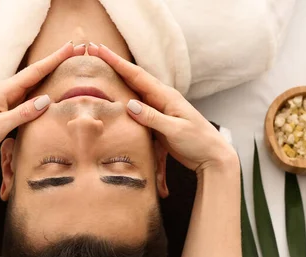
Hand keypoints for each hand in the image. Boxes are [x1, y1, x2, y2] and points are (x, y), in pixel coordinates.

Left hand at [0, 41, 85, 168]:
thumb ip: (22, 113)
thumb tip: (46, 99)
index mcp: (3, 91)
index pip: (34, 72)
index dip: (53, 60)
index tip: (70, 48)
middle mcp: (5, 92)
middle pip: (35, 75)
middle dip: (55, 64)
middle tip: (74, 52)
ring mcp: (5, 103)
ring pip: (32, 87)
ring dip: (49, 78)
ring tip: (66, 69)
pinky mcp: (5, 114)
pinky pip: (27, 101)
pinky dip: (40, 96)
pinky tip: (48, 95)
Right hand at [87, 43, 237, 172]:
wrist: (211, 156)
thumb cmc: (198, 141)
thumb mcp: (175, 130)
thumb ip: (153, 117)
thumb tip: (130, 104)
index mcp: (166, 96)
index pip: (137, 76)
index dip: (117, 63)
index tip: (100, 50)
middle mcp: (160, 99)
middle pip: (133, 79)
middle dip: (114, 66)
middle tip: (94, 53)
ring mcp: (158, 110)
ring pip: (133, 92)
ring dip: (117, 82)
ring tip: (99, 72)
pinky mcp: (156, 123)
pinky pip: (136, 109)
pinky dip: (124, 102)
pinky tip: (114, 100)